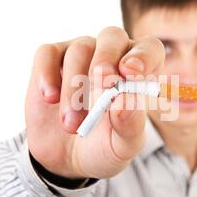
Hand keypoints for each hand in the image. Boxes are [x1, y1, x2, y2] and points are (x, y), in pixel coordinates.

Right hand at [25, 27, 164, 178]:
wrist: (65, 160)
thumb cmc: (102, 147)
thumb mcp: (121, 147)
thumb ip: (129, 126)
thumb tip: (124, 101)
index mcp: (137, 74)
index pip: (149, 49)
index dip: (143, 56)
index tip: (131, 74)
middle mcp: (111, 56)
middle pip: (112, 36)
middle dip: (107, 59)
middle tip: (101, 85)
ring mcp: (79, 54)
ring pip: (79, 49)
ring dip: (74, 87)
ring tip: (71, 125)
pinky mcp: (50, 61)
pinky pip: (47, 53)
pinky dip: (47, 74)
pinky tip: (49, 98)